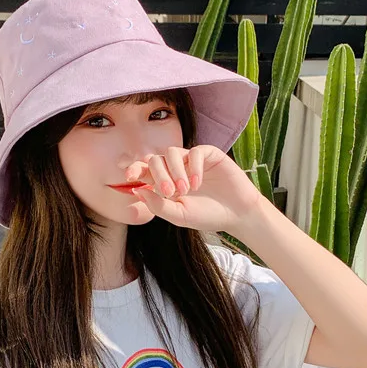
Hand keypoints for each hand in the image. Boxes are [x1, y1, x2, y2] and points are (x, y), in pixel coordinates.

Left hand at [125, 144, 262, 235]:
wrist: (237, 215)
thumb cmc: (208, 215)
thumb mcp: (179, 215)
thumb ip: (158, 206)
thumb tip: (137, 191)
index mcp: (165, 182)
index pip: (144, 169)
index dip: (134, 169)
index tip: (129, 177)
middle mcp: (176, 168)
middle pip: (155, 159)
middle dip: (159, 175)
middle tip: (170, 193)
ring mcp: (192, 160)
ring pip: (172, 152)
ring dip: (175, 171)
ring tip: (185, 190)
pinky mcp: (209, 154)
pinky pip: (195, 152)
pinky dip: (193, 167)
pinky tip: (198, 183)